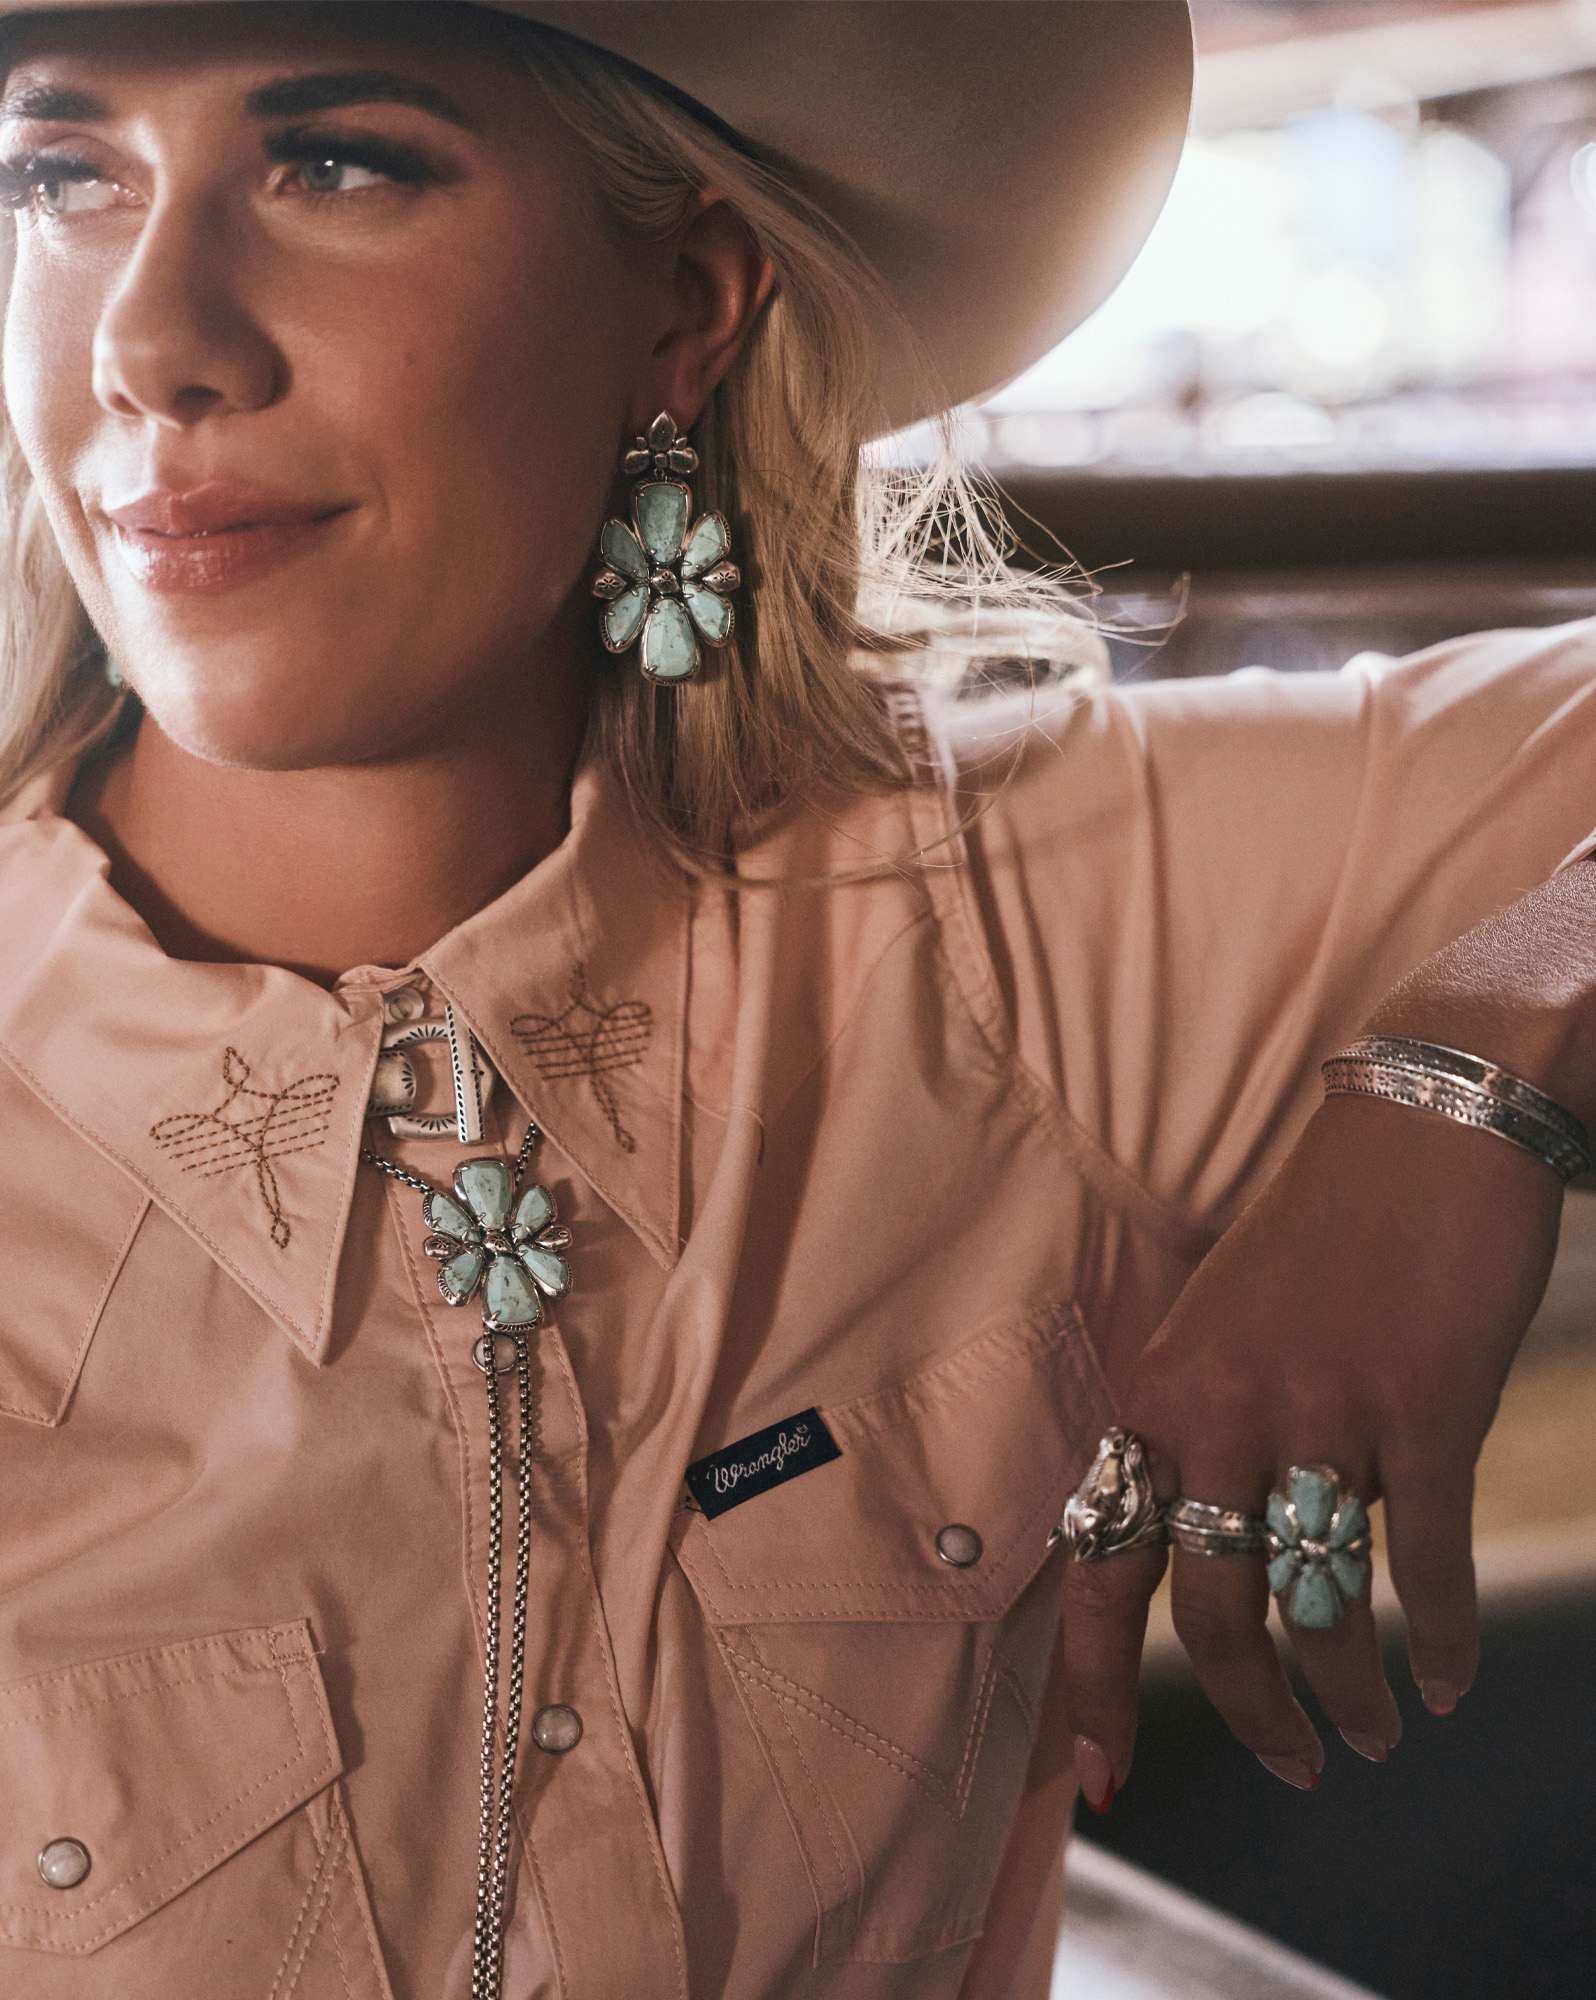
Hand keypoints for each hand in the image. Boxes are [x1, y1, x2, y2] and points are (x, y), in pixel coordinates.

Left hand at [1057, 1086, 1564, 1805]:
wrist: (1426, 1126)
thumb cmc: (1322, 1234)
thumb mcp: (1219, 1323)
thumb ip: (1196, 1430)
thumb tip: (1194, 1552)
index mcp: (1157, 1390)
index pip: (1101, 1563)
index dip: (1093, 1683)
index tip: (1100, 1776)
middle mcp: (1221, 1407)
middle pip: (1208, 1611)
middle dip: (1245, 1712)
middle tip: (1289, 1762)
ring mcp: (1321, 1410)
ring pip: (1316, 1605)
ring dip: (1345, 1693)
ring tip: (1371, 1733)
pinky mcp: (1423, 1409)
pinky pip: (1422, 1563)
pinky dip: (1437, 1640)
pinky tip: (1445, 1681)